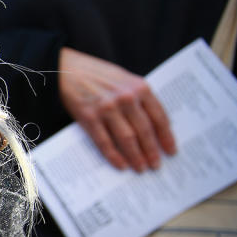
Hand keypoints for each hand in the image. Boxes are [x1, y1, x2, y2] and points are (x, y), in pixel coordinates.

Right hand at [58, 47, 175, 170]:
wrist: (66, 68)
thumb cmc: (97, 74)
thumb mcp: (125, 79)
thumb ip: (138, 98)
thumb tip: (151, 124)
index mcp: (139, 87)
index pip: (159, 117)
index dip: (166, 137)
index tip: (171, 150)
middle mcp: (126, 98)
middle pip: (144, 131)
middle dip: (152, 151)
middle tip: (156, 165)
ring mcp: (107, 109)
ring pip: (127, 139)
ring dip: (136, 156)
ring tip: (141, 168)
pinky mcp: (89, 117)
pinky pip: (105, 142)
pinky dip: (114, 156)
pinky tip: (121, 165)